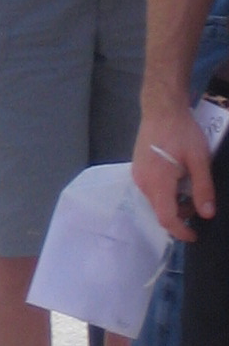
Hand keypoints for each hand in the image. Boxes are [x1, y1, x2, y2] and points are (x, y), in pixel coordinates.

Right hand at [133, 98, 215, 242]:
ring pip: (156, 201)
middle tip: (200, 204)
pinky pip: (152, 190)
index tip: (195, 236)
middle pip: (160, 211)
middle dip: (181, 215)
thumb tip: (207, 214)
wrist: (161, 109)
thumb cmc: (182, 132)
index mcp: (158, 182)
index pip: (166, 218)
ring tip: (191, 187)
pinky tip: (179, 178)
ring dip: (174, 203)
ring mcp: (138, 175)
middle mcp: (143, 182)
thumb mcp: (199, 160)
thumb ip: (203, 188)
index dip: (181, 231)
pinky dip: (167, 192)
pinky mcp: (138, 169)